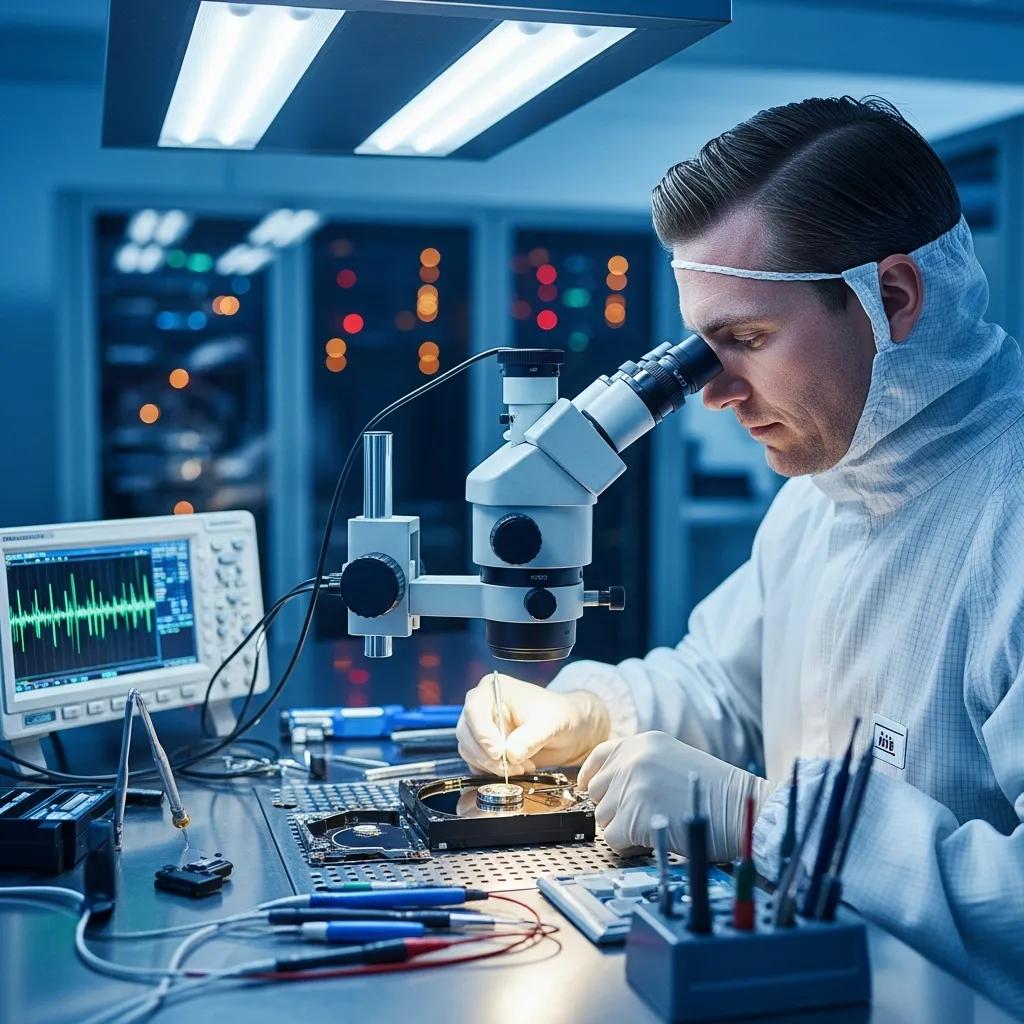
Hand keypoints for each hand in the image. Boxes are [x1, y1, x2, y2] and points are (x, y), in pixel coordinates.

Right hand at [456, 675, 610, 775]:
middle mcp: (481, 706)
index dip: (482, 734)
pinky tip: (518, 768)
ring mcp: (480, 727)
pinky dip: (493, 771)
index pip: (474, 710)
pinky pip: (475, 763)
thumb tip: (512, 754)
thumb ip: (531, 737)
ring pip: (469, 751)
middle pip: (467, 733)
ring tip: (522, 767)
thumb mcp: (550, 723)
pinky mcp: (483, 746)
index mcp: (493, 689)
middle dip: (489, 756)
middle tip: (514, 767)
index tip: (498, 752)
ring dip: (492, 766)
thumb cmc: (559, 715)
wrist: (568, 730)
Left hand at [578, 731, 771, 859]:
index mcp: (642, 743)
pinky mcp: (634, 815)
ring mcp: (632, 786)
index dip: (591, 776)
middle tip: (642, 816)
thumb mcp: (672, 760)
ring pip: (603, 817)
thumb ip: (640, 766)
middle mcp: (632, 760)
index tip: (588, 789)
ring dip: (623, 828)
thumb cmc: (713, 792)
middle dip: (614, 808)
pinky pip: (613, 839)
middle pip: (597, 792)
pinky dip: (628, 846)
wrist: (740, 809)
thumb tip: (607, 788)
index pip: (599, 756)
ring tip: (655, 825)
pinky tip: (653, 838)